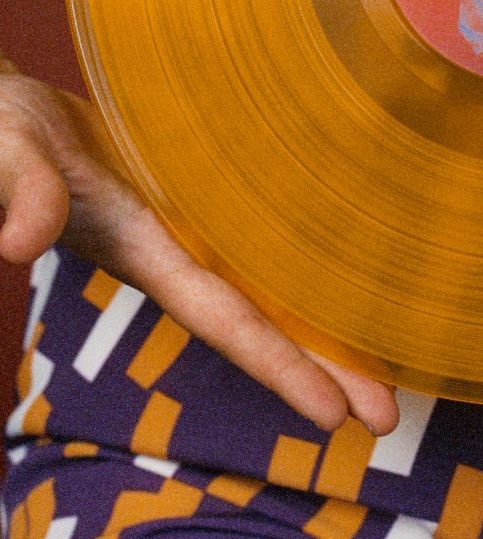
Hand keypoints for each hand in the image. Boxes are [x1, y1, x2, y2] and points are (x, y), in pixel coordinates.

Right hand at [0, 61, 398, 435]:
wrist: (6, 119)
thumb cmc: (2, 133)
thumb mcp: (6, 149)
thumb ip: (21, 188)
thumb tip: (18, 243)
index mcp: (141, 250)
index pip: (222, 317)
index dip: (279, 364)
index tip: (332, 415)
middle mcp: (173, 255)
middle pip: (261, 322)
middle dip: (322, 371)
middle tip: (388, 419)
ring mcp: (187, 234)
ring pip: (270, 290)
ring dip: (325, 331)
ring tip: (385, 375)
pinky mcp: (197, 204)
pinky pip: (262, 249)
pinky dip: (305, 274)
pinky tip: (346, 285)